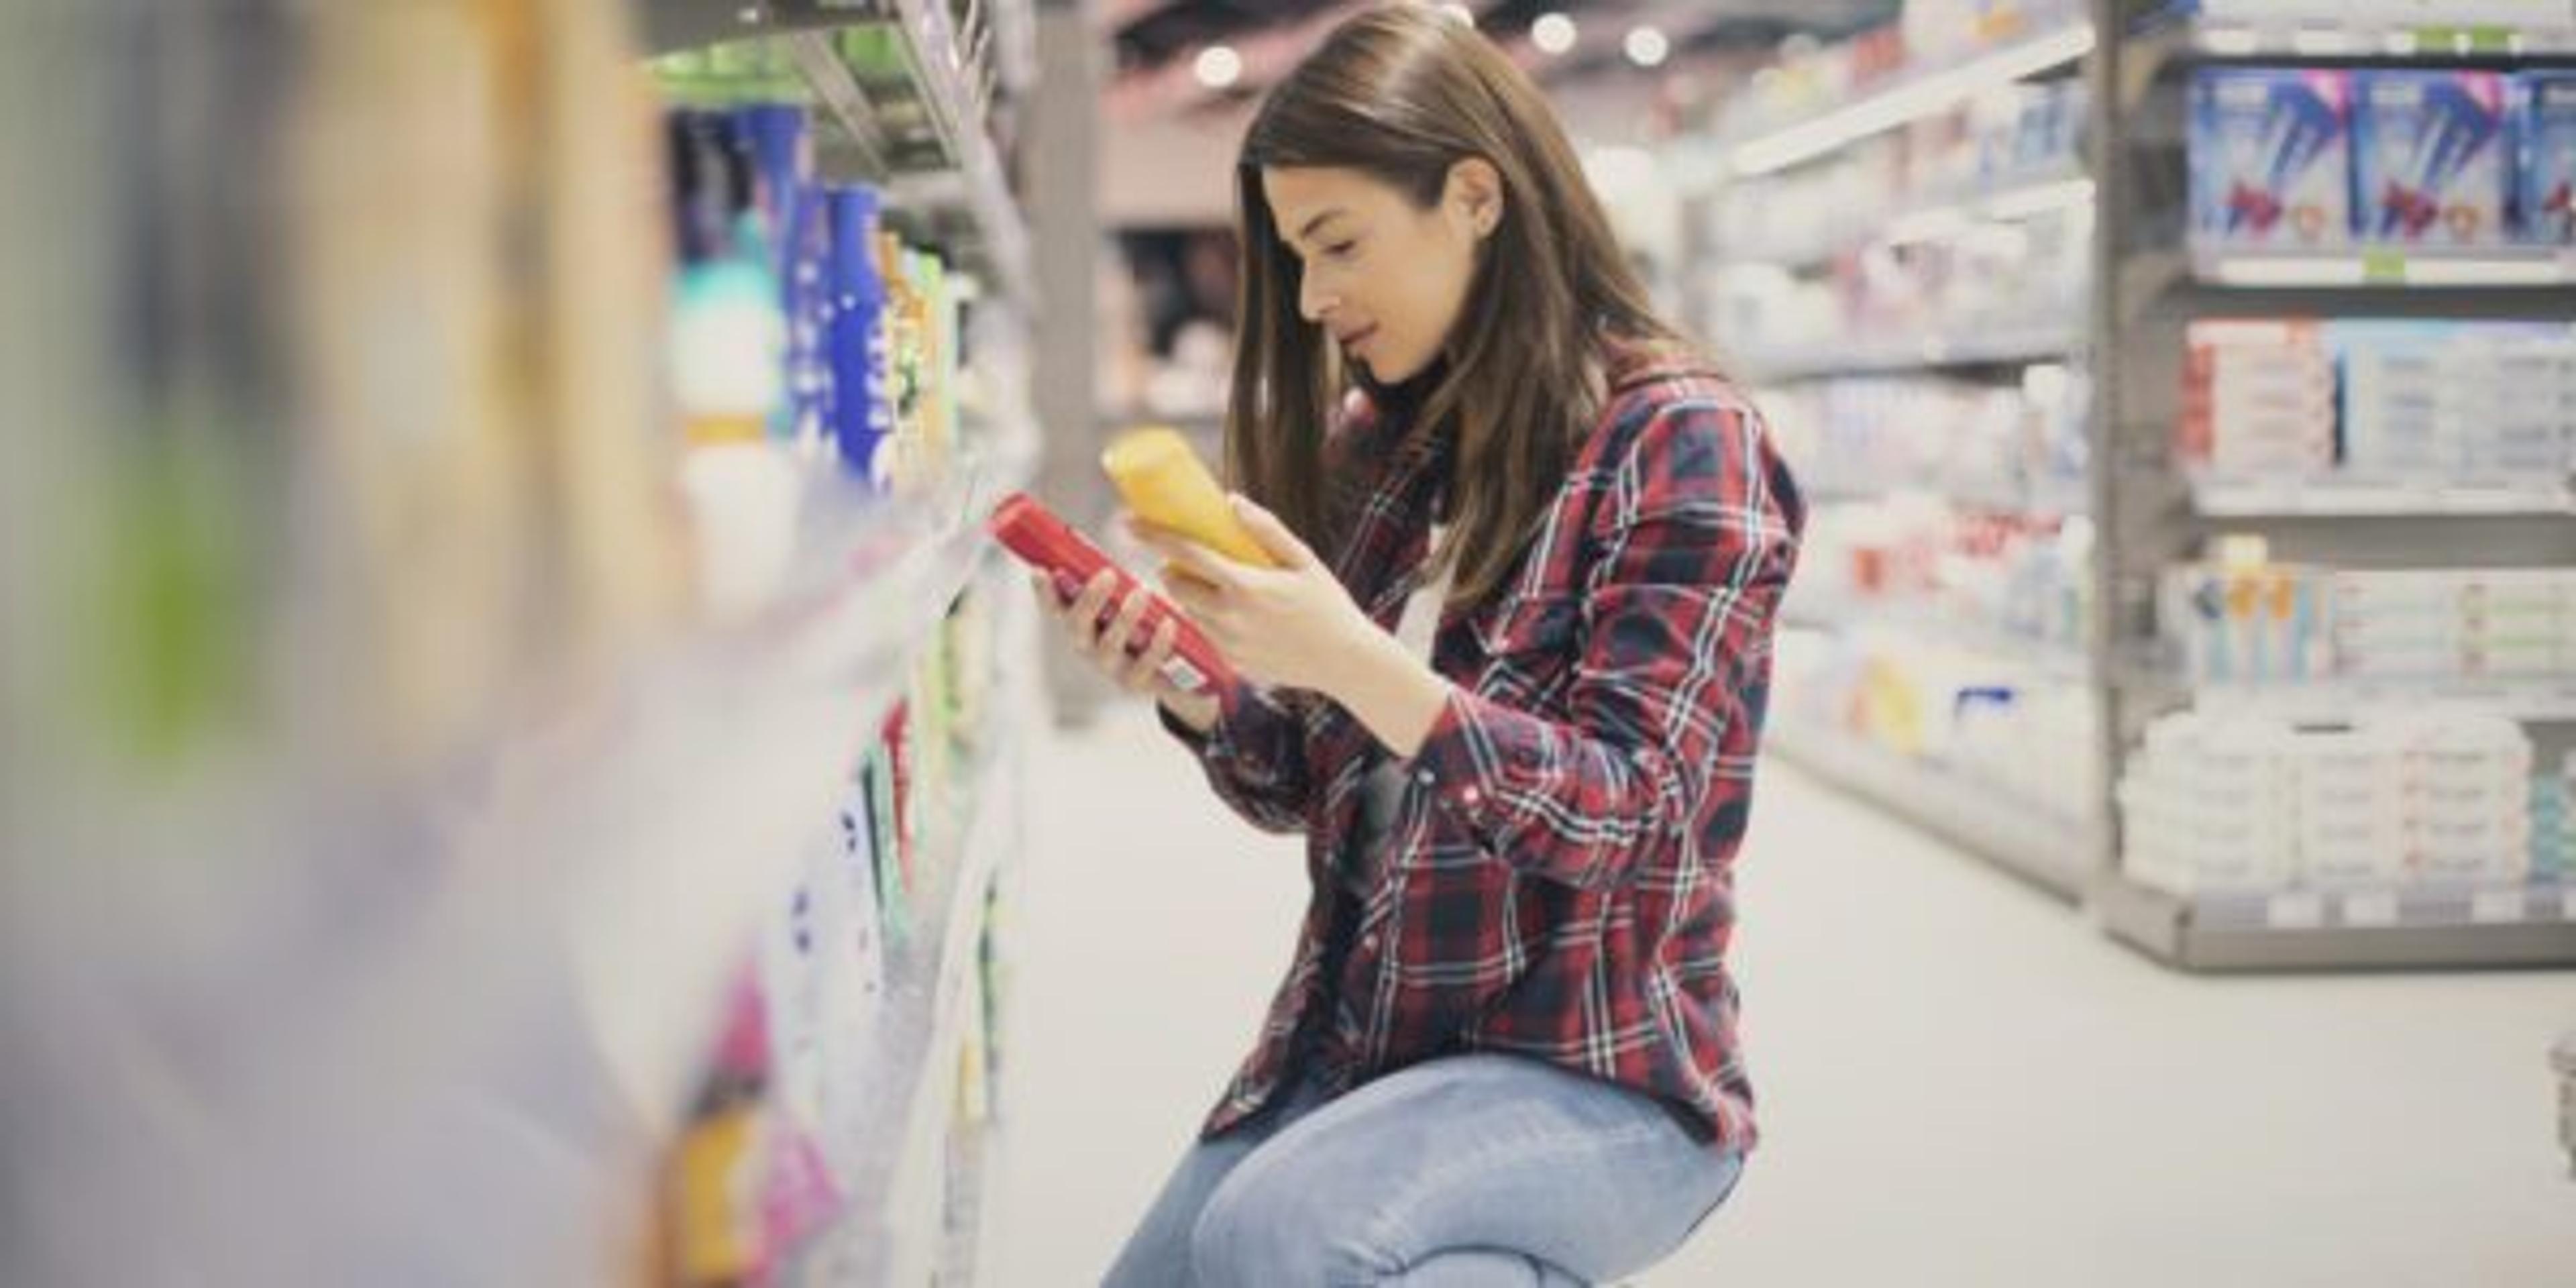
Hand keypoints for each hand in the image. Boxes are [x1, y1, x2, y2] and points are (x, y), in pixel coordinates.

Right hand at [1030, 569, 1219, 732]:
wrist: (1173, 671)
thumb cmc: (1142, 625)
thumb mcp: (1125, 601)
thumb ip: (1113, 581)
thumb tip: (1102, 550)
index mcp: (1079, 624)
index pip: (1054, 607)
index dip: (1044, 592)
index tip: (1041, 570)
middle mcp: (1088, 647)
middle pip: (1077, 626)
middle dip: (1090, 599)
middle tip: (1109, 573)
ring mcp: (1111, 668)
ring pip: (1109, 645)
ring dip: (1125, 617)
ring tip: (1142, 592)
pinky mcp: (1137, 682)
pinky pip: (1144, 665)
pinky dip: (1157, 643)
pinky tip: (1168, 623)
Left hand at [1126, 495, 1377, 697]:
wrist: (1344, 662)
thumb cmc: (1328, 604)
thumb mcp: (1304, 560)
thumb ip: (1267, 529)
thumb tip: (1231, 500)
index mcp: (1245, 585)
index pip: (1186, 554)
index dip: (1154, 535)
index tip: (1129, 522)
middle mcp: (1229, 617)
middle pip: (1175, 586)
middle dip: (1171, 569)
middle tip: (1185, 558)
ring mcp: (1227, 643)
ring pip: (1188, 611)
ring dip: (1190, 594)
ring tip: (1216, 584)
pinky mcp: (1231, 662)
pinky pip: (1206, 633)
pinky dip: (1210, 618)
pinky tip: (1239, 614)